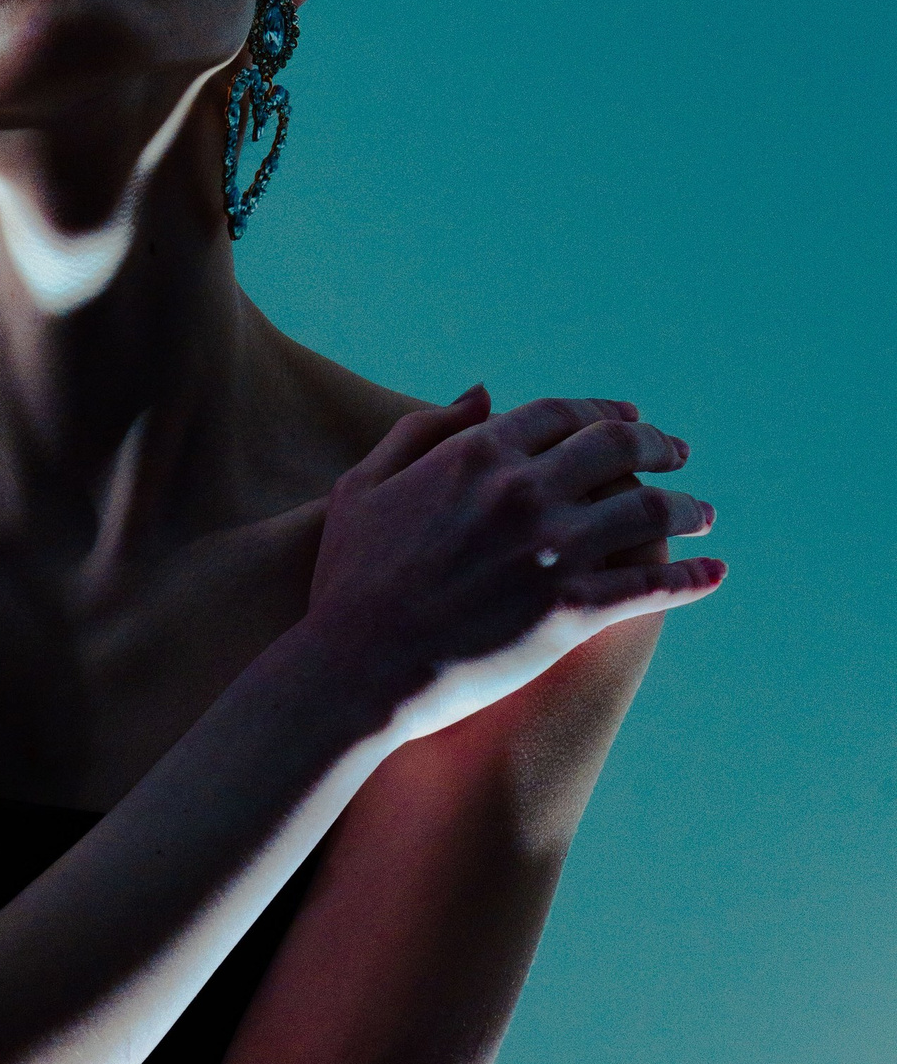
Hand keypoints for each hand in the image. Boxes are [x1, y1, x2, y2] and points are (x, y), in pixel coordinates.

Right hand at [307, 387, 723, 739]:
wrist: (354, 669)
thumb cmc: (348, 584)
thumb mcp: (362, 488)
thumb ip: (421, 430)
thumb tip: (483, 393)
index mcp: (477, 454)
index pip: (564, 413)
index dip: (606, 412)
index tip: (630, 420)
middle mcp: (523, 491)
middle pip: (618, 447)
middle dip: (659, 445)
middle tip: (680, 455)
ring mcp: (551, 550)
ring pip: (649, 511)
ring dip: (687, 509)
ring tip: (703, 514)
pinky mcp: (569, 610)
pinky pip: (651, 585)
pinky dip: (692, 577)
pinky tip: (714, 573)